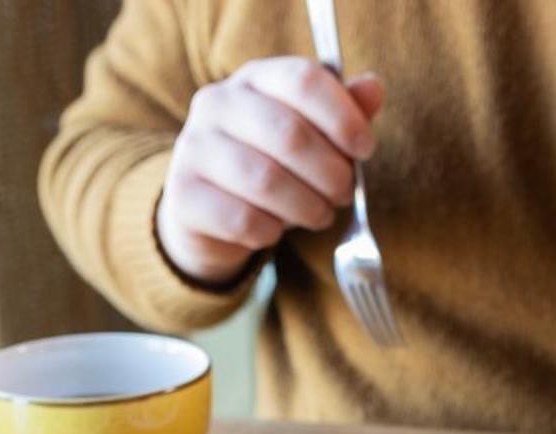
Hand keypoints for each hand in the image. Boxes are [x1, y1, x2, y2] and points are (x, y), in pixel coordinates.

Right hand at [157, 58, 384, 284]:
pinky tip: (276, 229)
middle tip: (344, 193)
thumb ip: (342, 111)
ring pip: (266, 181)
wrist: (207, 212)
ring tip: (320, 215)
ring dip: (307, 206)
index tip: (365, 150)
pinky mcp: (182, 195)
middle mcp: (216, 103)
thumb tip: (373, 90)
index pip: (302, 80)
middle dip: (330, 172)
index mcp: (254, 78)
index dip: (343, 117)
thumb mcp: (310, 133)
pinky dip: (271, 232)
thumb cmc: (270, 164)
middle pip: (289, 134)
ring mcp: (193, 147)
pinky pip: (242, 220)